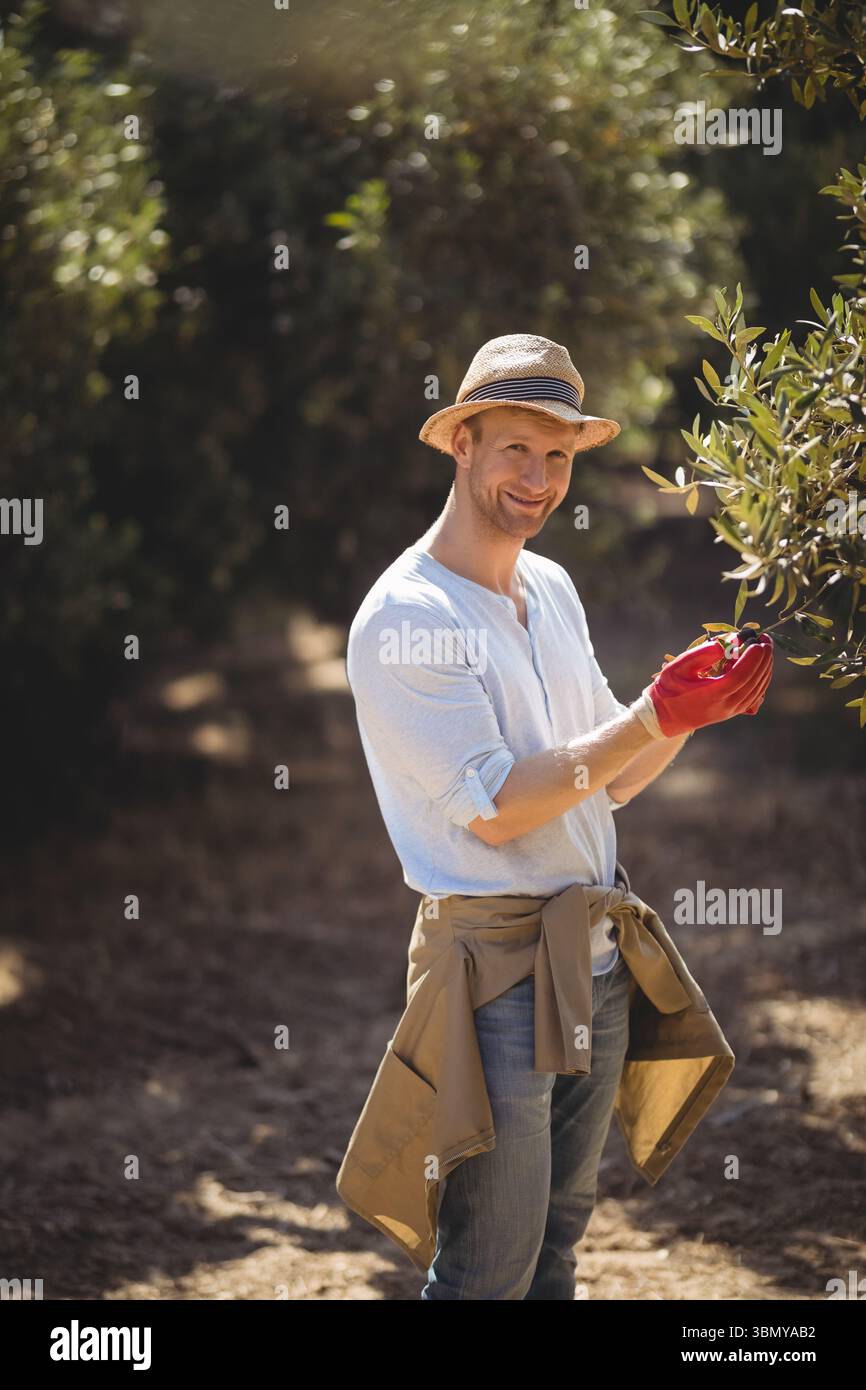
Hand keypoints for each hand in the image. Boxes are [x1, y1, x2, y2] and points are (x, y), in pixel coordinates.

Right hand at [637, 631, 773, 737]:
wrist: (665, 717)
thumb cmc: (669, 689)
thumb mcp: (676, 668)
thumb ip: (698, 655)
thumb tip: (722, 646)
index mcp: (711, 695)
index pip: (739, 676)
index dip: (751, 659)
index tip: (758, 642)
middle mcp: (725, 705)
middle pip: (753, 681)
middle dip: (763, 659)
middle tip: (766, 638)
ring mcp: (731, 711)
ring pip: (757, 689)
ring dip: (765, 667)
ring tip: (766, 648)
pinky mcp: (733, 712)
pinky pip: (755, 695)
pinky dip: (761, 679)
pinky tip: (762, 666)